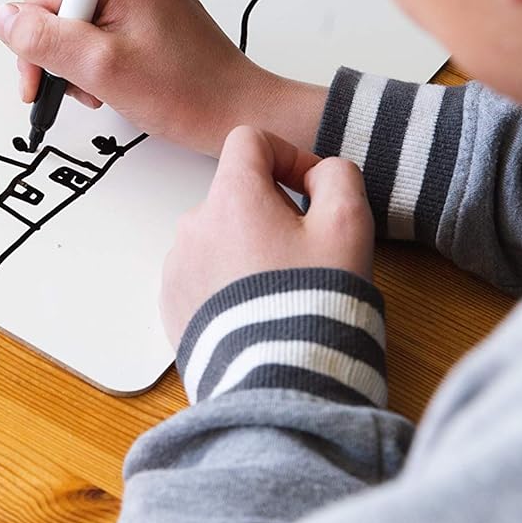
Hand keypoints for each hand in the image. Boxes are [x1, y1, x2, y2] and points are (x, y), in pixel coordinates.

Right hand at [0, 0, 325, 156]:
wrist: (236, 111)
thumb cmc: (189, 93)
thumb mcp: (102, 70)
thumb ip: (43, 40)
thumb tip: (3, 18)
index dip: (36, 40)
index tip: (43, 77)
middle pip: (59, 5)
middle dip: (60, 53)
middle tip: (82, 88)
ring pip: (77, 20)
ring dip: (78, 60)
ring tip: (104, 88)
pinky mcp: (148, 7)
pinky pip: (99, 26)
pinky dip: (97, 57)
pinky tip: (114, 79)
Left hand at [159, 126, 374, 346]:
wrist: (280, 381)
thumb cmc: (314, 302)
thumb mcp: (350, 225)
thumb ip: (338, 176)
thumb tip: (317, 173)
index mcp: (231, 197)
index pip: (248, 141)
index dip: (286, 155)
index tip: (308, 190)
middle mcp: (193, 225)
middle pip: (234, 194)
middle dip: (270, 213)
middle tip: (304, 255)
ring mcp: (176, 267)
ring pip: (217, 237)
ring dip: (246, 250)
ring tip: (279, 291)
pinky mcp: (171, 305)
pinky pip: (201, 276)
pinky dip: (226, 284)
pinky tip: (255, 313)